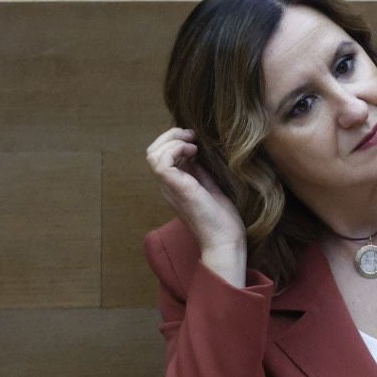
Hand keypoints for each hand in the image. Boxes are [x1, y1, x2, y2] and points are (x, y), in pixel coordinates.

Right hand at [146, 127, 247, 285]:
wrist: (225, 240)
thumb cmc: (222, 220)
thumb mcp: (211, 188)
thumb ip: (201, 172)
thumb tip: (200, 153)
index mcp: (175, 185)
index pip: (162, 156)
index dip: (175, 142)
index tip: (196, 141)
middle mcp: (168, 185)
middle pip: (153, 151)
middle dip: (171, 136)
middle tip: (192, 135)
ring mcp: (169, 187)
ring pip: (152, 154)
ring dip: (172, 141)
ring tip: (193, 143)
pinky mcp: (176, 188)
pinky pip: (160, 162)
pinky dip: (174, 150)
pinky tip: (193, 151)